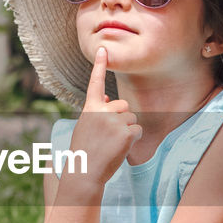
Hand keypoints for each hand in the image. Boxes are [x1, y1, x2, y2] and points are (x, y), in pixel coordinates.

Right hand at [68, 47, 141, 186]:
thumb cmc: (84, 151)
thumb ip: (95, 111)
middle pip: (124, 106)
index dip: (100, 66)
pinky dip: (132, 141)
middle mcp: (102, 111)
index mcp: (90, 108)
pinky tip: (120, 149)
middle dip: (121, 119)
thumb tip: (106, 97)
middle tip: (109, 136)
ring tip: (112, 144)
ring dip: (127, 131)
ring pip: (132, 119)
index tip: (103, 49)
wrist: (85, 172)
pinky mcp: (126, 133)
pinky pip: (137, 131)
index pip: (96, 83)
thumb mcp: (85, 127)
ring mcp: (115, 121)